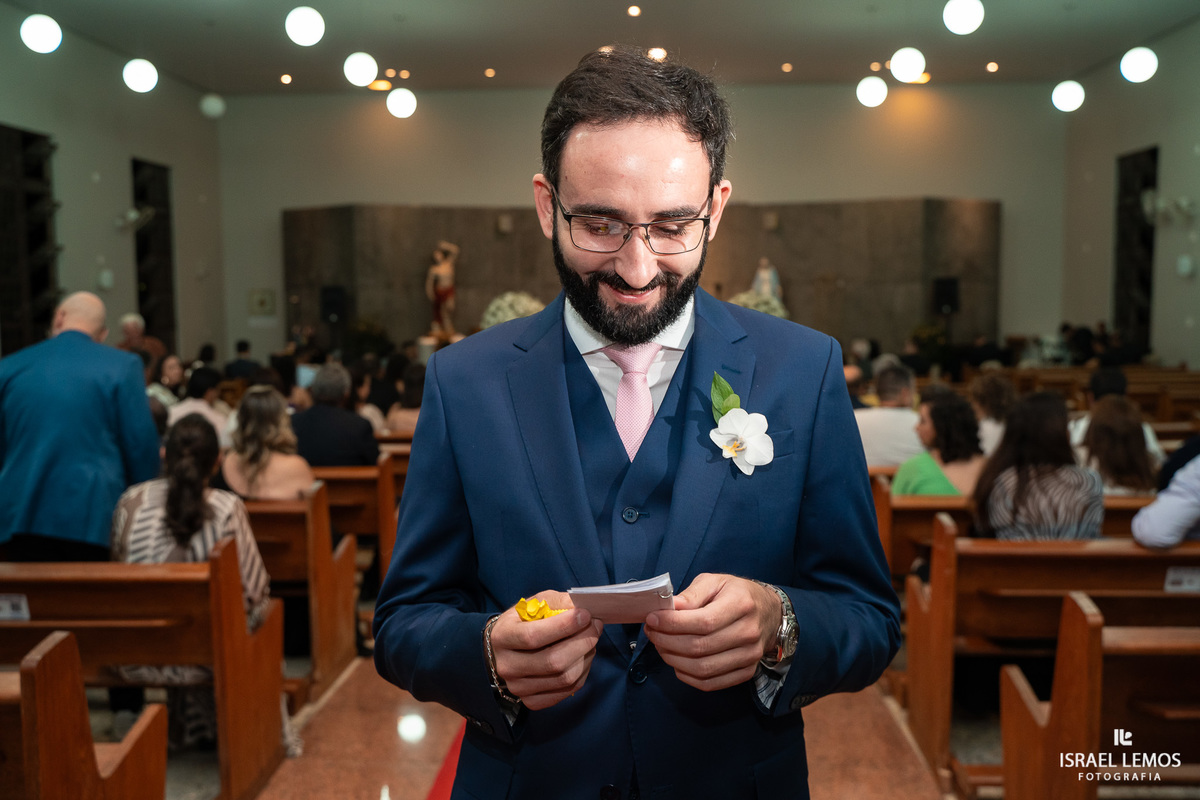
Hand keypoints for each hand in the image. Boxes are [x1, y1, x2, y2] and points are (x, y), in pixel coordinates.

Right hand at [489, 590, 603, 709]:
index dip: (563, 626)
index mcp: (502, 637)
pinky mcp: (532, 701)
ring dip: (586, 656)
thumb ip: (558, 603)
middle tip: (596, 625)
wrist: (505, 649)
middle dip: (582, 641)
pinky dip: (583, 672)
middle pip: (553, 661)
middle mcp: (507, 666)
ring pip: (565, 677)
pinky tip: (583, 656)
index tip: (585, 615)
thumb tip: (583, 609)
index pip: (533, 636)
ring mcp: (518, 687)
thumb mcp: (535, 604)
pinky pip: (568, 690)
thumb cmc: (524, 622)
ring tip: (591, 639)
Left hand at [643, 573, 780, 691]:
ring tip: (661, 646)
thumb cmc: (737, 594)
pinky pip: (710, 684)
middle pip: (699, 647)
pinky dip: (687, 676)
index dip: (672, 624)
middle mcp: (748, 633)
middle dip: (667, 641)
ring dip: (673, 660)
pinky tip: (676, 662)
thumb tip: (668, 608)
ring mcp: (749, 656)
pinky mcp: (746, 673)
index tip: (652, 619)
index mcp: (741, 605)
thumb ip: (691, 594)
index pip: (702, 622)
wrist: (769, 613)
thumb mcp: (715, 582)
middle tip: (652, 632)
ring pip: (702, 668)